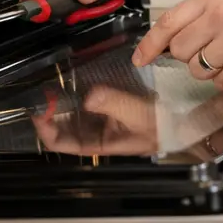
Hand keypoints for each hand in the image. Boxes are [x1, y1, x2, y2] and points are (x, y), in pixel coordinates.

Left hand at [31, 83, 157, 155]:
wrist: (183, 122)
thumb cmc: (163, 126)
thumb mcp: (138, 116)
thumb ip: (115, 104)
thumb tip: (89, 95)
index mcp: (98, 144)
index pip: (61, 143)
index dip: (45, 129)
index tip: (38, 110)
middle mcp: (96, 133)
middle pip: (62, 126)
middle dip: (50, 110)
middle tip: (43, 90)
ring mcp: (101, 119)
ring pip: (72, 111)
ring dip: (62, 100)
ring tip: (53, 83)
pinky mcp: (109, 105)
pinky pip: (87, 99)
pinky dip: (78, 90)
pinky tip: (74, 79)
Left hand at [132, 0, 222, 90]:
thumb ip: (207, 12)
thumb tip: (174, 35)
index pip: (170, 22)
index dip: (150, 43)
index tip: (141, 57)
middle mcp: (222, 19)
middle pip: (180, 50)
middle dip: (192, 55)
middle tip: (216, 50)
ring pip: (197, 70)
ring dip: (213, 69)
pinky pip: (220, 84)